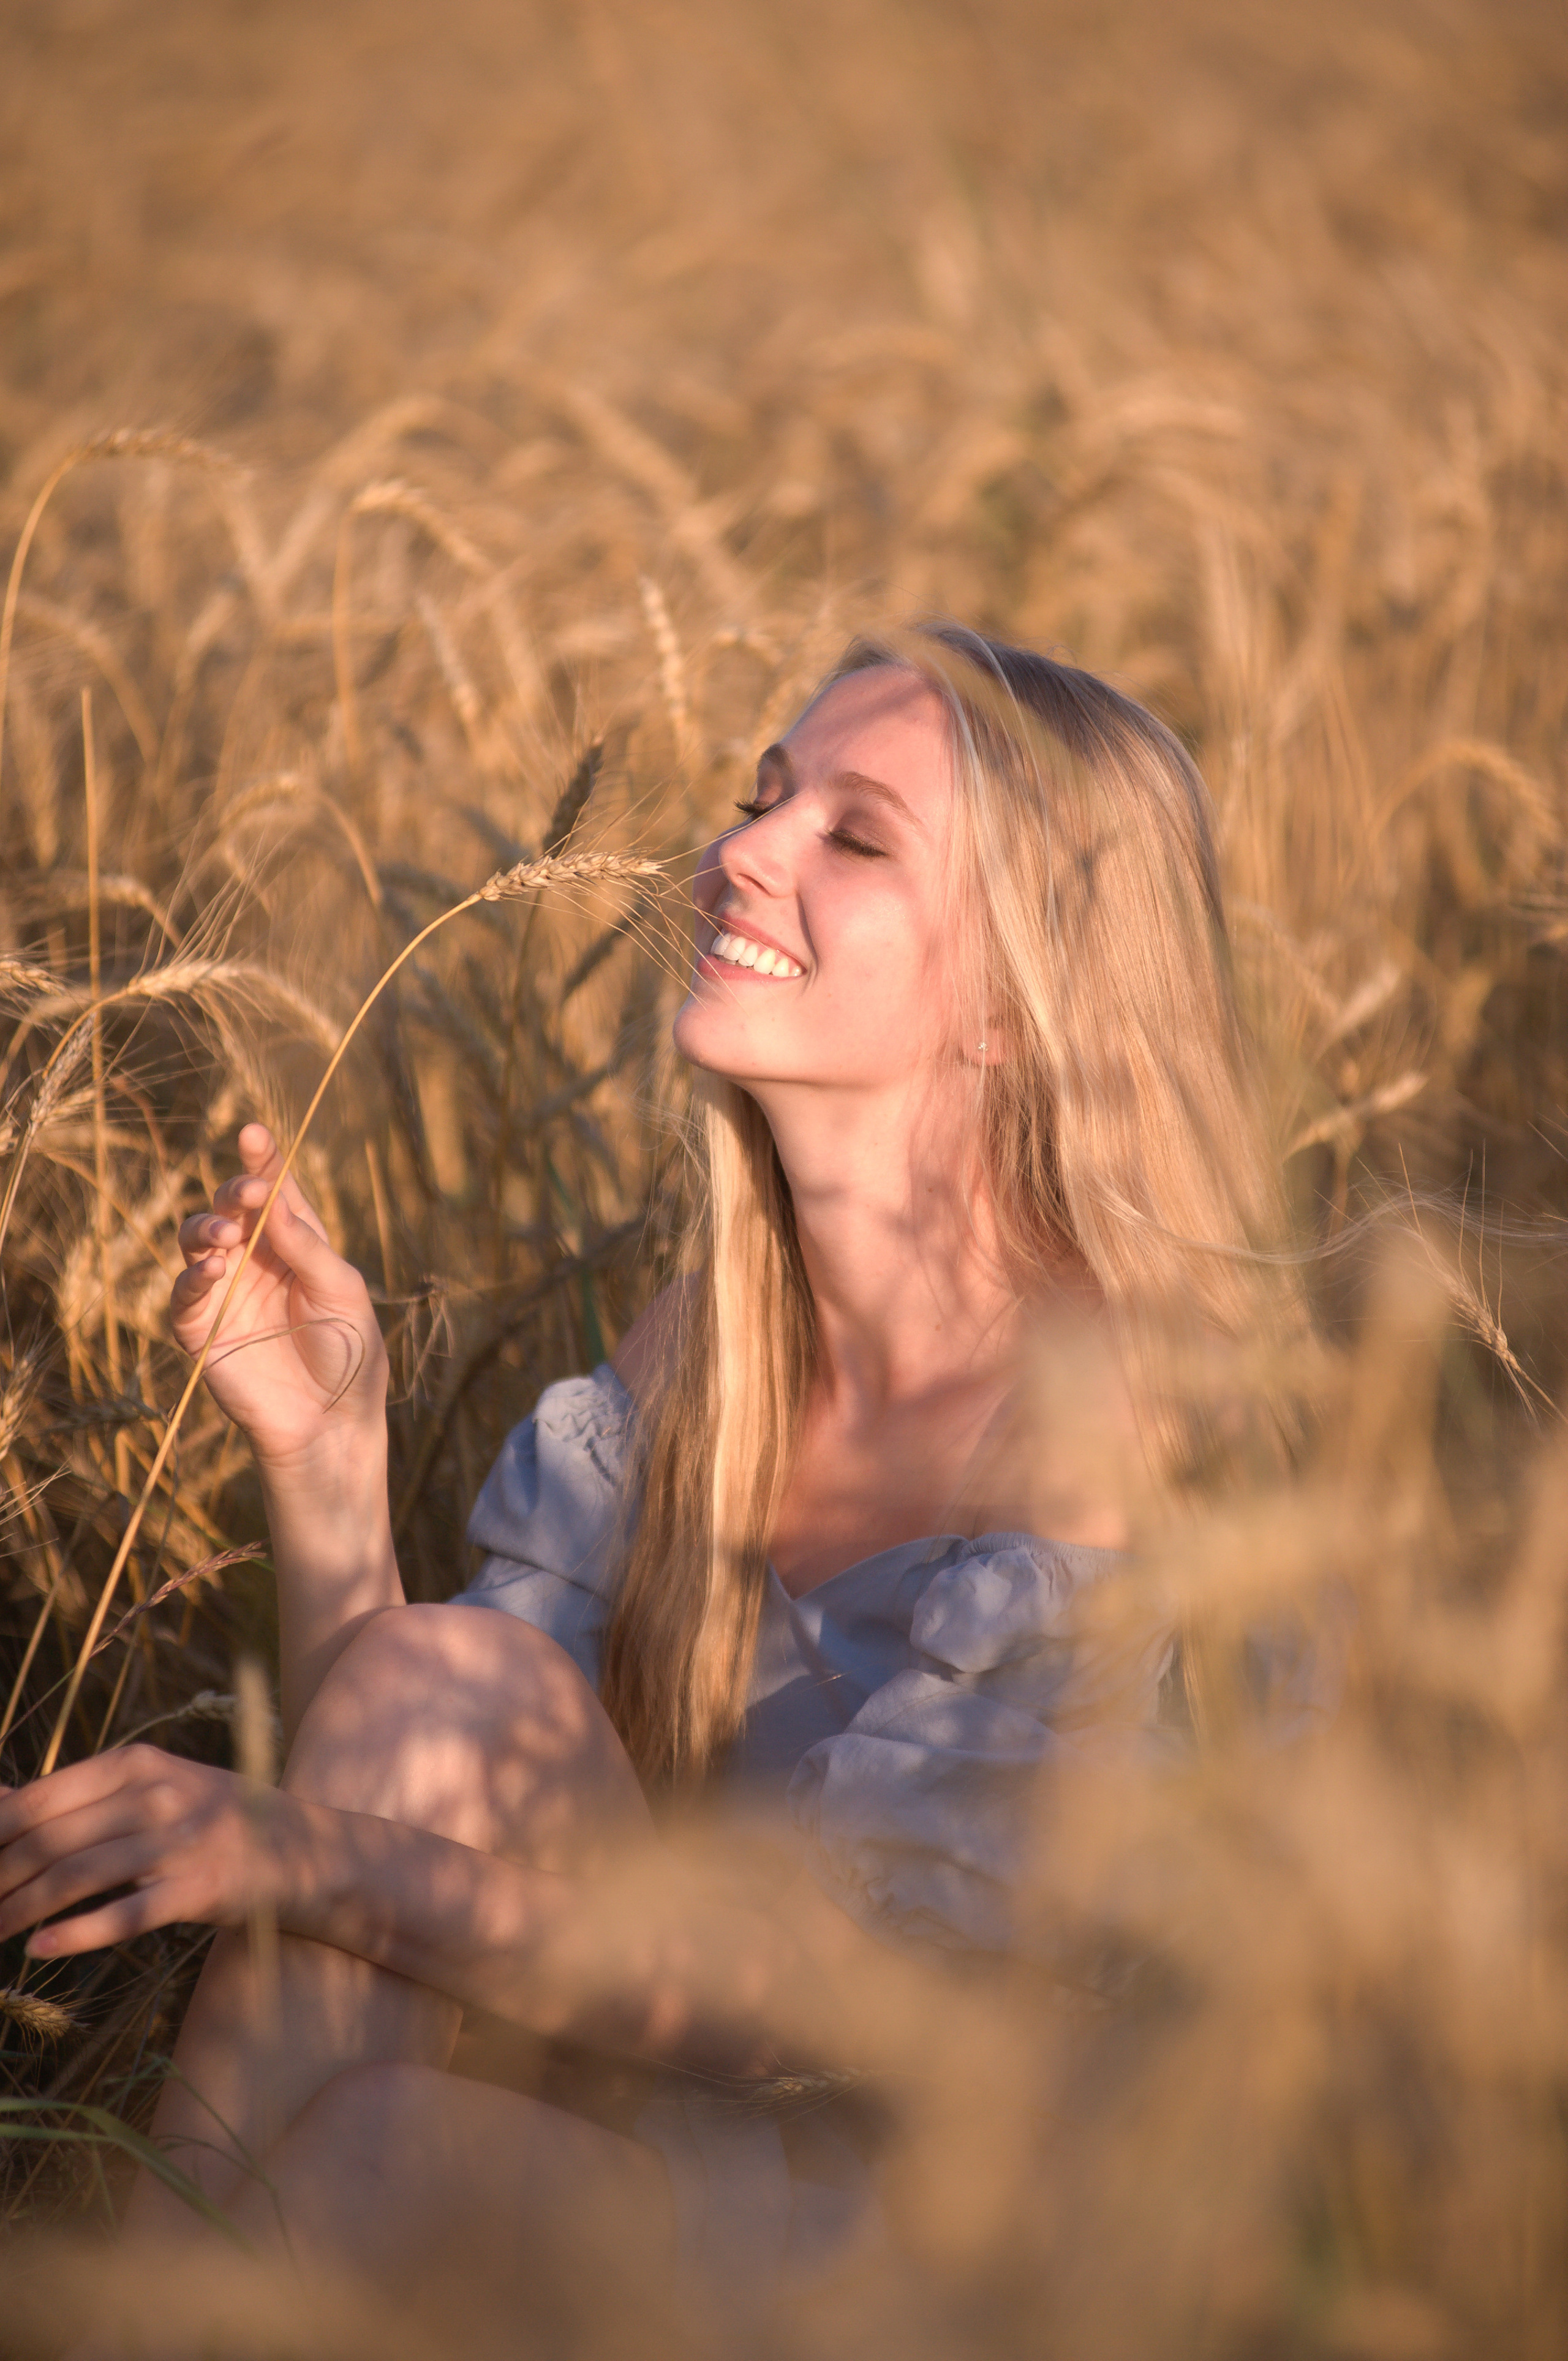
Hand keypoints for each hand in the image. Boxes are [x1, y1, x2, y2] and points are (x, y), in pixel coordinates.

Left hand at [0, 1747, 306, 1957]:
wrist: (306, 1850)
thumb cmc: (215, 1820)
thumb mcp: (156, 1788)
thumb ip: (84, 1796)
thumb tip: (2, 1800)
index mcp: (139, 1763)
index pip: (41, 1798)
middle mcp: (157, 1794)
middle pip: (50, 1842)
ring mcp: (180, 1841)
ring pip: (75, 1879)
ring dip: (20, 1911)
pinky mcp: (200, 1889)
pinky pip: (124, 1916)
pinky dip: (75, 1936)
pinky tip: (40, 1949)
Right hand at [171, 1122, 387, 1468]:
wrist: (333, 1421)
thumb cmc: (350, 1353)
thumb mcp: (343, 1291)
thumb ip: (307, 1246)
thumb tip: (273, 1196)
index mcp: (296, 1243)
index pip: (276, 1191)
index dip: (263, 1160)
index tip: (254, 1132)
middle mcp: (257, 1260)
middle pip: (230, 1207)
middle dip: (235, 1191)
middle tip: (250, 1191)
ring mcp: (226, 1292)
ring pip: (197, 1241)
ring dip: (207, 1229)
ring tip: (229, 1238)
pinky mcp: (201, 1329)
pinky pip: (184, 1294)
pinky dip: (193, 1277)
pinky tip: (214, 1270)